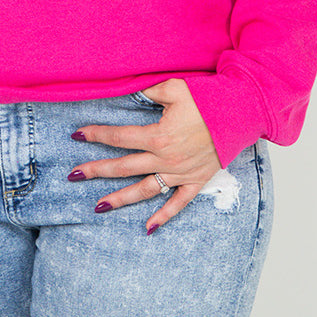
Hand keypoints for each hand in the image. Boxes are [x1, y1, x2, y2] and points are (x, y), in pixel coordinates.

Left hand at [69, 79, 221, 232]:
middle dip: (97, 170)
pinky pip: (178, 203)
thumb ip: (148, 91)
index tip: (78, 134)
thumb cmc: (208, 98)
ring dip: (120, 199)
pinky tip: (148, 228)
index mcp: (158, 136)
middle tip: (74, 175)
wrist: (241, 113)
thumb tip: (130, 91)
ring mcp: (181, 173)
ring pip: (145, 190)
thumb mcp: (175, 88)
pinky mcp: (196, 181)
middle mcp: (166, 159)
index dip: (97, 134)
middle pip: (124, 167)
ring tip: (97, 207)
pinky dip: (163, 216)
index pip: (119, 137)